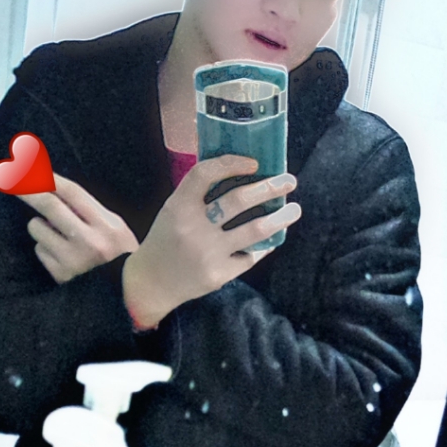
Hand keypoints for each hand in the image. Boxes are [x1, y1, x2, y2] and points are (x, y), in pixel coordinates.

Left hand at [17, 173, 139, 283]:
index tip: (33, 168)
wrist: (127, 293)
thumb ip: (90, 211)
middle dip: (28, 190)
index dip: (51, 178)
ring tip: (60, 235)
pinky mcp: (60, 276)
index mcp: (107, 225)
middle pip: (50, 206)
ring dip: (43, 227)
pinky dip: (46, 248)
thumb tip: (55, 190)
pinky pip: (39, 251)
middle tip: (11, 179)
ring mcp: (72, 259)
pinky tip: (63, 255)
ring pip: (37, 228)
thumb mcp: (116, 227)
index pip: (74, 194)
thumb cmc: (121, 254)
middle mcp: (89, 241)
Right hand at [122, 155, 300, 327]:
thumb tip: (244, 172)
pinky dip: (263, 246)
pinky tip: (273, 238)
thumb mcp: (173, 211)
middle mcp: (192, 228)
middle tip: (290, 180)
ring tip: (294, 209)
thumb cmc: (168, 239)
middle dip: (270, 187)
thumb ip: (199, 195)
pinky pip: (250, 256)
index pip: (203, 174)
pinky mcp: (219, 274)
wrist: (151, 283)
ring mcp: (207, 253)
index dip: (230, 164)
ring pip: (255, 229)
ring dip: (280, 217)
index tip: (254, 162)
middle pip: (239, 200)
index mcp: (177, 206)